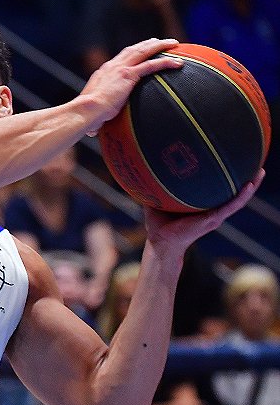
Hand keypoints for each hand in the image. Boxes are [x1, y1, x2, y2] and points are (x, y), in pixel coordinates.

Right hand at [81, 38, 183, 131]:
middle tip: (159, 41)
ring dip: (160, 46)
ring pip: (144, 51)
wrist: (86, 111)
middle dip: (148, 44)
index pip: (121, 58)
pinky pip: (152, 65)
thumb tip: (92, 130)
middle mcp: (112, 66)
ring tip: (173, 44)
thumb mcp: (94, 111)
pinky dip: (166, 62)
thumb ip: (97, 116)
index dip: (133, 52)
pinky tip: (178, 63)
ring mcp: (121, 69)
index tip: (141, 49)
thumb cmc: (87, 116)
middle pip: (133, 49)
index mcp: (104, 72)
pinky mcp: (128, 76)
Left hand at [144, 169, 264, 253]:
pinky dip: (241, 196)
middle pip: (232, 192)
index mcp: (202, 206)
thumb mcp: (157, 201)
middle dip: (244, 178)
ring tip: (260, 171)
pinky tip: (249, 185)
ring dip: (251, 186)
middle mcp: (212, 210)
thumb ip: (155, 186)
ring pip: (238, 199)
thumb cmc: (159, 224)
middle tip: (253, 162)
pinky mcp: (214, 219)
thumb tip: (145, 169)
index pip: (217, 189)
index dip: (226, 177)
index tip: (232, 161)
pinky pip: (231, 206)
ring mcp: (215, 215)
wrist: (161, 242)